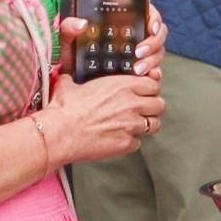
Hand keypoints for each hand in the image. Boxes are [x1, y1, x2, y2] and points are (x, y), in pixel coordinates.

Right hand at [43, 71, 164, 165]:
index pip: (153, 84)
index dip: (149, 89)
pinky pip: (138, 143)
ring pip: (155, 124)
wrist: (60, 133)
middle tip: (142, 110)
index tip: (143, 93)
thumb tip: (65, 77)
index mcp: (122, 85)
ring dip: (146, 125)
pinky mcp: (126, 144)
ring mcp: (132, 125)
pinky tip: (119, 140)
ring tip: (135, 126)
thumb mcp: (68, 85)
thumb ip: (73, 79)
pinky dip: (131, 142)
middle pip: (159, 104)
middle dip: (152, 107)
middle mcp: (132, 104)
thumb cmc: (64, 109)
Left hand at [57, 3, 166, 81]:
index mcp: (121, 22)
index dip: (153, 17)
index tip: (150, 26)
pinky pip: (155, 69)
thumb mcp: (68, 40)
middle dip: (152, 42)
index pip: (145, 11)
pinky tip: (150, 75)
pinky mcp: (140, 71)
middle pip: (156, 33)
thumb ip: (68, 27)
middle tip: (138, 52)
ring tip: (137, 69)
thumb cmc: (74, 57)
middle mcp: (134, 36)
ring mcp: (140, 54)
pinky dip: (155, 72)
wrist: (75, 81)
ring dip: (152, 59)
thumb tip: (81, 23)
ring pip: (157, 52)